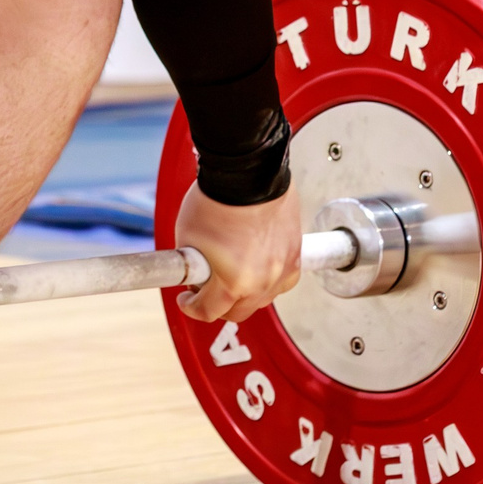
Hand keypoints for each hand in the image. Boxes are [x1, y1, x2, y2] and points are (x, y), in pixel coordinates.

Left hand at [173, 185, 302, 322]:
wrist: (248, 171)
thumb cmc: (217, 198)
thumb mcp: (187, 238)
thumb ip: (191, 266)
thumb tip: (194, 276)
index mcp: (233, 282)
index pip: (208, 312)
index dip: (191, 307)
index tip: (187, 299)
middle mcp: (262, 281)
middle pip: (238, 312)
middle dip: (218, 304)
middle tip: (207, 289)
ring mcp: (282, 268)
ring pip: (263, 299)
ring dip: (245, 294)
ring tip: (232, 274)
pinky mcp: (295, 253)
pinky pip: (282, 281)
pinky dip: (268, 280)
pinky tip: (257, 268)